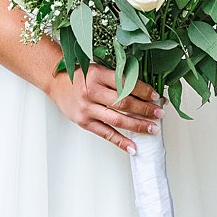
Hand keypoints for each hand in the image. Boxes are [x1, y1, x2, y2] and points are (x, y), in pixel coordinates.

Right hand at [47, 65, 161, 153]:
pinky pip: (105, 133)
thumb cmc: (81, 75)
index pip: (127, 83)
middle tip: (159, 112)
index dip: (144, 91)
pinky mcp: (84, 122)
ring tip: (152, 128)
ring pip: (117, 120)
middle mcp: (91, 91)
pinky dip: (120, 142)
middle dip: (145, 109)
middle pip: (124, 103)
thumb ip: (118, 78)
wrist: (56, 82)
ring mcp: (87, 108)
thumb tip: (145, 91)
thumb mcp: (99, 70)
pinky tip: (132, 147)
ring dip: (138, 125)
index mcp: (98, 74)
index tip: (156, 96)